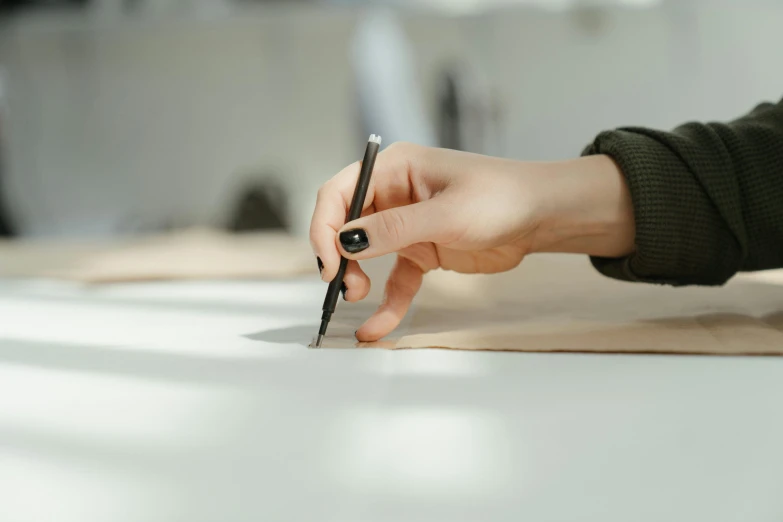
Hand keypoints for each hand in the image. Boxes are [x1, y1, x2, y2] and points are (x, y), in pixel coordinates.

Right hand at [310, 142, 634, 340]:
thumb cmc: (500, 198)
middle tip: (344, 285)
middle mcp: (393, 193)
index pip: (339, 193)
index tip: (329, 263)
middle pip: (345, 225)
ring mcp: (406, 224)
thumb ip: (394, 228)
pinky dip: (387, 303)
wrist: (541, 217)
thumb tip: (345, 242)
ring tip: (359, 298)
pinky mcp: (422, 251)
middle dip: (338, 256)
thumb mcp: (445, 214)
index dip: (325, 227)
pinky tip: (378, 327)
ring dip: (356, 278)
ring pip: (365, 254)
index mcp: (394, 169)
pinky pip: (395, 280)